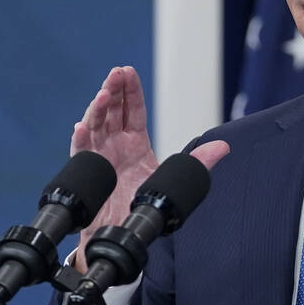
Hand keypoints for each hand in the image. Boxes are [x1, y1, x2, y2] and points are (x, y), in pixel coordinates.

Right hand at [70, 66, 229, 265]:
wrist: (125, 233)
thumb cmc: (145, 205)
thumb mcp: (172, 181)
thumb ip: (197, 164)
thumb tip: (223, 147)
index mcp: (135, 142)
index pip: (133, 110)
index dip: (131, 91)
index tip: (128, 71)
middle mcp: (115, 144)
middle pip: (112, 111)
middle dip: (113, 91)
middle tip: (116, 74)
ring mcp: (99, 155)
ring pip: (95, 125)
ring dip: (97, 109)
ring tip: (103, 95)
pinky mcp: (86, 172)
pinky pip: (80, 153)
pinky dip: (80, 139)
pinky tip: (81, 127)